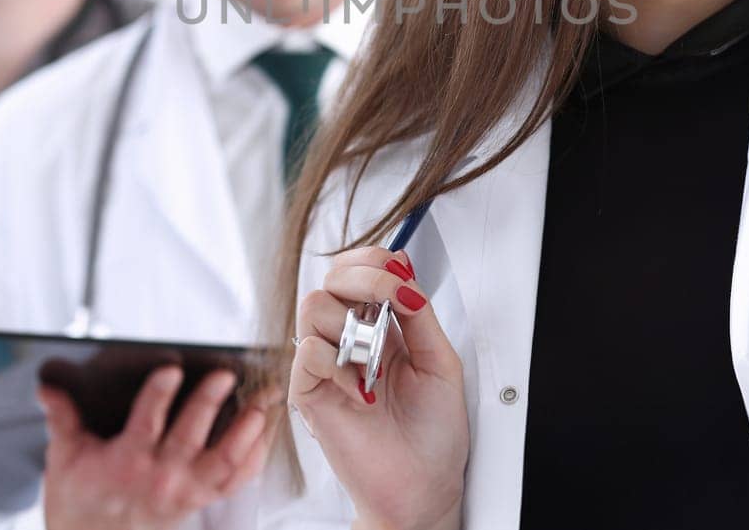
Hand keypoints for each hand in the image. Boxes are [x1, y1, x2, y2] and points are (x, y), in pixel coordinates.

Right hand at [39, 367, 272, 529]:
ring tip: (264, 398)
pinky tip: (269, 428)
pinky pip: (237, 479)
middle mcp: (160, 477)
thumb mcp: (64, 457)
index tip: (171, 369)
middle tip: (226, 374)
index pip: (144, 424)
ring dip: (247, 428)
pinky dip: (257, 455)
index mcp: (125, 462)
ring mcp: (186, 491)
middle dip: (209, 403)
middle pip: (190, 436)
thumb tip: (46, 387)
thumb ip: (62, 418)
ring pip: (225, 460)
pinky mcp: (201, 499)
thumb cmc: (80, 497)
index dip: (158, 395)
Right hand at [291, 247, 467, 529]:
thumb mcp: (440, 360)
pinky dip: (338, 365)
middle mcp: (348, 337)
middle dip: (366, 281)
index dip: (377, 263)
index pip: (360, 268)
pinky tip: (361, 389)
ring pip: (313, 305)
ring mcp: (326, 362)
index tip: (404, 279)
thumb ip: (419, 313)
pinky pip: (308, 353)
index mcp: (379, 324)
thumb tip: (404, 268)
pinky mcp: (309, 391)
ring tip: (376, 361)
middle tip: (392, 305)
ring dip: (351, 324)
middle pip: (332, 277)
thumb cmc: (433, 432)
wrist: (422, 486)